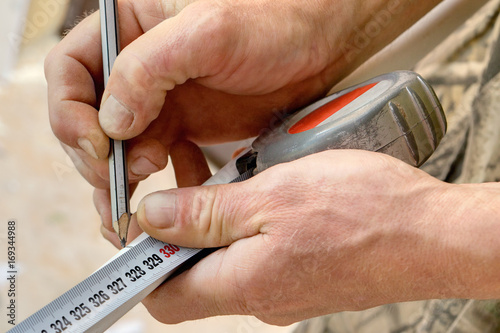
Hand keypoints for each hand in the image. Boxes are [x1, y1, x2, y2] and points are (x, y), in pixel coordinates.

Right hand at [45, 0, 439, 188]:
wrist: (322, 40)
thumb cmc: (274, 17)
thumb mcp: (208, 32)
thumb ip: (148, 69)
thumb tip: (110, 122)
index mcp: (130, 28)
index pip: (71, 71)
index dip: (71, 112)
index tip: (99, 146)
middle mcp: (140, 67)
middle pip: (92, 117)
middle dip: (99, 157)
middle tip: (120, 185)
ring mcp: (165, 99)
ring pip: (124, 147)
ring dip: (124, 181)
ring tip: (134, 211)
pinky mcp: (190, 125)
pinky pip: (163, 160)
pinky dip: (167, 184)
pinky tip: (182, 194)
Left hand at [114, 149, 471, 324]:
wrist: (433, 233)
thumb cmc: (364, 212)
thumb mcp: (271, 197)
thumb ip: (205, 213)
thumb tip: (153, 219)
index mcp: (244, 284)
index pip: (164, 298)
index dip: (141, 264)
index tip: (140, 226)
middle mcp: (260, 296)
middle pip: (194, 274)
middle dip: (184, 229)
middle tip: (194, 185)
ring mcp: (284, 287)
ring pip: (228, 257)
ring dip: (223, 219)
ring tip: (240, 179)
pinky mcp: (304, 272)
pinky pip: (260, 252)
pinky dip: (252, 222)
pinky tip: (270, 191)